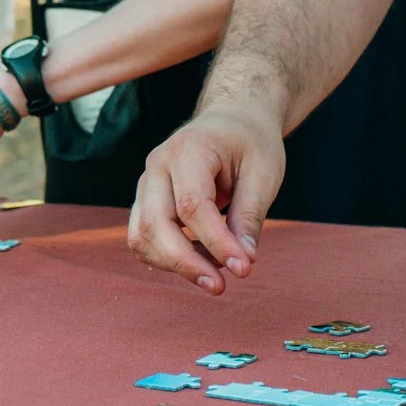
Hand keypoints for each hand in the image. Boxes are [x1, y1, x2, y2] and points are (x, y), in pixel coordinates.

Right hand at [127, 103, 285, 294]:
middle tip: (221, 286)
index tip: (243, 268)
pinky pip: (143, 238)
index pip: (192, 205)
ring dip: (174, 264)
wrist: (232, 119)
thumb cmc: (250, 142)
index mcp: (188, 149)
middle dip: (185, 262)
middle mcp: (158, 164)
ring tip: (215, 275)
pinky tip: (200, 262)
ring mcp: (146, 183)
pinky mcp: (146, 200)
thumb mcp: (263, 172)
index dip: (216, 242)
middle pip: (154, 223)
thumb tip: (243, 261)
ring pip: (141, 236)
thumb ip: (249, 216)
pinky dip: (166, 258)